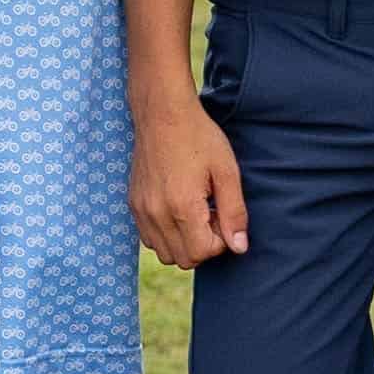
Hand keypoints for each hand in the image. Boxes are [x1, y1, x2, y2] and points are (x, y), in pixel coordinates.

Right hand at [133, 97, 250, 266]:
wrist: (162, 113)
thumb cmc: (199, 137)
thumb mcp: (227, 171)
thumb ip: (234, 212)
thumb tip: (239, 247)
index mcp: (182, 206)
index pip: (203, 253)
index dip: (219, 240)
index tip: (221, 214)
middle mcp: (157, 213)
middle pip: (184, 259)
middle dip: (202, 245)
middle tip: (209, 213)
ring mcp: (142, 210)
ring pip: (165, 253)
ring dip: (183, 242)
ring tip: (193, 211)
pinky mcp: (133, 204)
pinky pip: (149, 239)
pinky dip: (166, 234)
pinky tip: (176, 208)